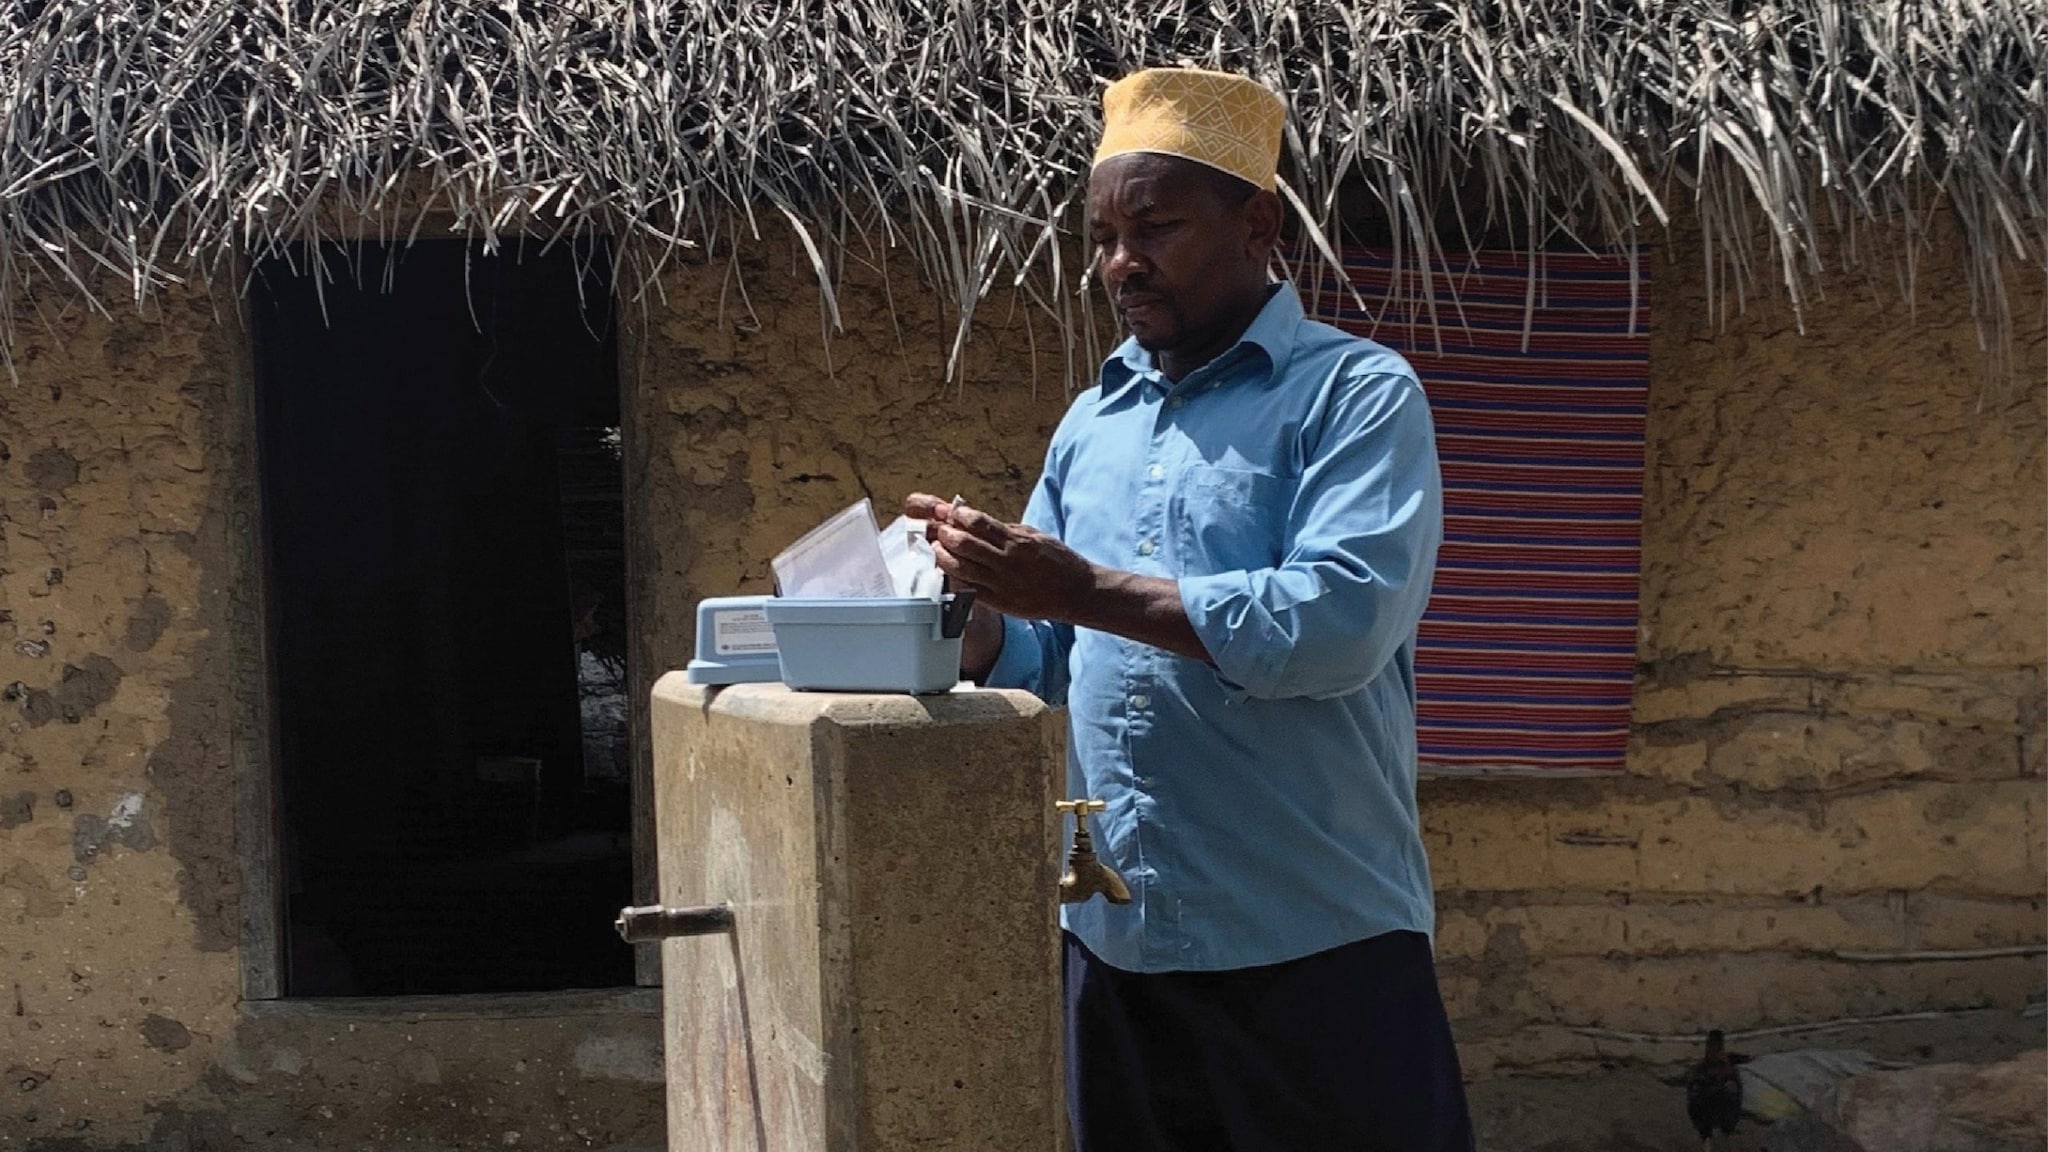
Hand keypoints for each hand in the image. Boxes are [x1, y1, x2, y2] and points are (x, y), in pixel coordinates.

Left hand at [901, 493, 1097, 621]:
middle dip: (948, 535)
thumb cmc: (1058, 561)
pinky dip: (955, 578)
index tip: (953, 514)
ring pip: (962, 568)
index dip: (961, 516)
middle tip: (942, 530)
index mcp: (1018, 542)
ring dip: (945, 556)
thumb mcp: (1036, 535)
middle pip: (965, 545)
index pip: (980, 523)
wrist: (1076, 593)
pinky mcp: (999, 602)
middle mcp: (1008, 563)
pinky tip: (950, 570)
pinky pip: (969, 589)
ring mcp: (1002, 585)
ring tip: (939, 549)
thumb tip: (981, 522)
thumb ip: (1008, 530)